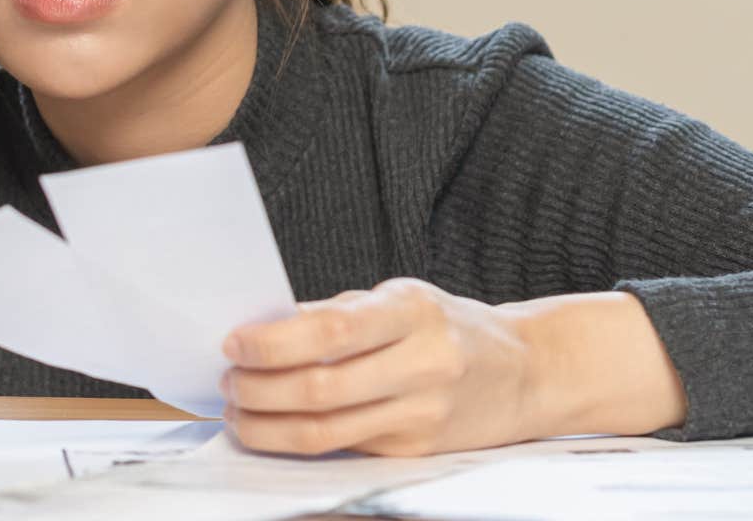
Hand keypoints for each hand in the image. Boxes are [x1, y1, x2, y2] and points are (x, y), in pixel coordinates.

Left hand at [219, 277, 542, 457]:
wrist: (525, 372)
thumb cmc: (447, 327)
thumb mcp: (399, 299)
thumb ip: (335, 313)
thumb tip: (260, 328)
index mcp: (413, 312)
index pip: (331, 331)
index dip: (273, 342)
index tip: (233, 343)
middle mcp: (423, 365)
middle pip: (320, 389)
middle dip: (257, 388)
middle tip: (227, 380)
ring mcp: (422, 415)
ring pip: (324, 432)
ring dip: (266, 425)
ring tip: (239, 409)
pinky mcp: (415, 453)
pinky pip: (343, 450)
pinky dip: (295, 441)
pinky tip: (273, 426)